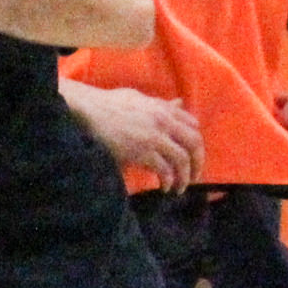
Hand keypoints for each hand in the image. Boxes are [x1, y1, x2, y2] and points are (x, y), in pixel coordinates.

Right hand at [70, 85, 205, 191]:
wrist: (90, 111)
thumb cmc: (109, 104)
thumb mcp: (139, 98)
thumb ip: (161, 104)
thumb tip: (179, 103)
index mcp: (164, 108)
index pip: (193, 124)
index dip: (195, 142)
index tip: (192, 155)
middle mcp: (164, 122)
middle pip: (194, 143)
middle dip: (198, 162)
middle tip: (195, 177)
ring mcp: (154, 137)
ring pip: (182, 159)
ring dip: (185, 177)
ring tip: (180, 188)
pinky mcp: (142, 152)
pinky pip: (164, 170)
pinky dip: (168, 181)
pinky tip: (165, 187)